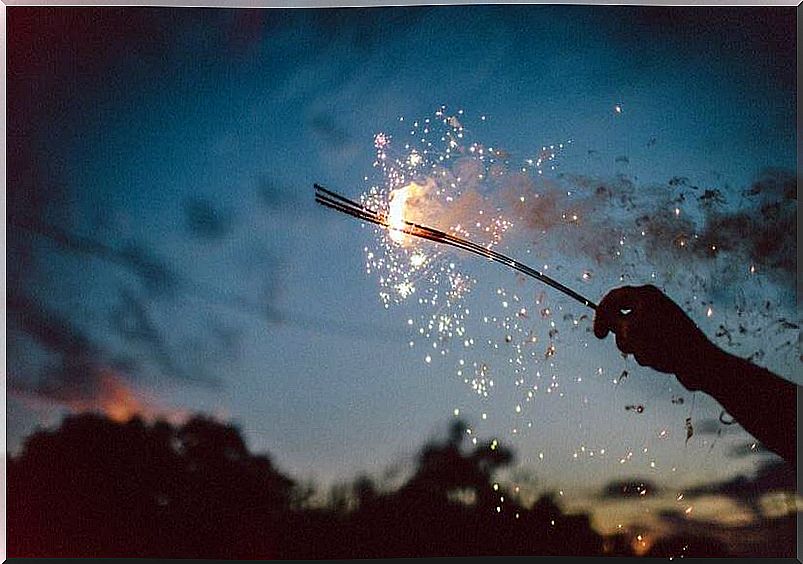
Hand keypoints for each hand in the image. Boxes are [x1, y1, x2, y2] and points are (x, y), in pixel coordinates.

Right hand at [593, 285, 713, 389]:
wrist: (698, 362)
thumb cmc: (664, 343)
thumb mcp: (630, 330)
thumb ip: (613, 321)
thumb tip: (607, 317)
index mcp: (645, 294)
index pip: (613, 298)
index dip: (601, 315)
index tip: (599, 336)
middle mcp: (653, 303)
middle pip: (622, 316)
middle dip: (622, 335)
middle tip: (627, 347)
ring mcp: (660, 319)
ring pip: (633, 332)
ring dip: (634, 346)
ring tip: (647, 353)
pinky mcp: (667, 335)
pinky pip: (646, 342)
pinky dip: (646, 351)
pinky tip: (657, 358)